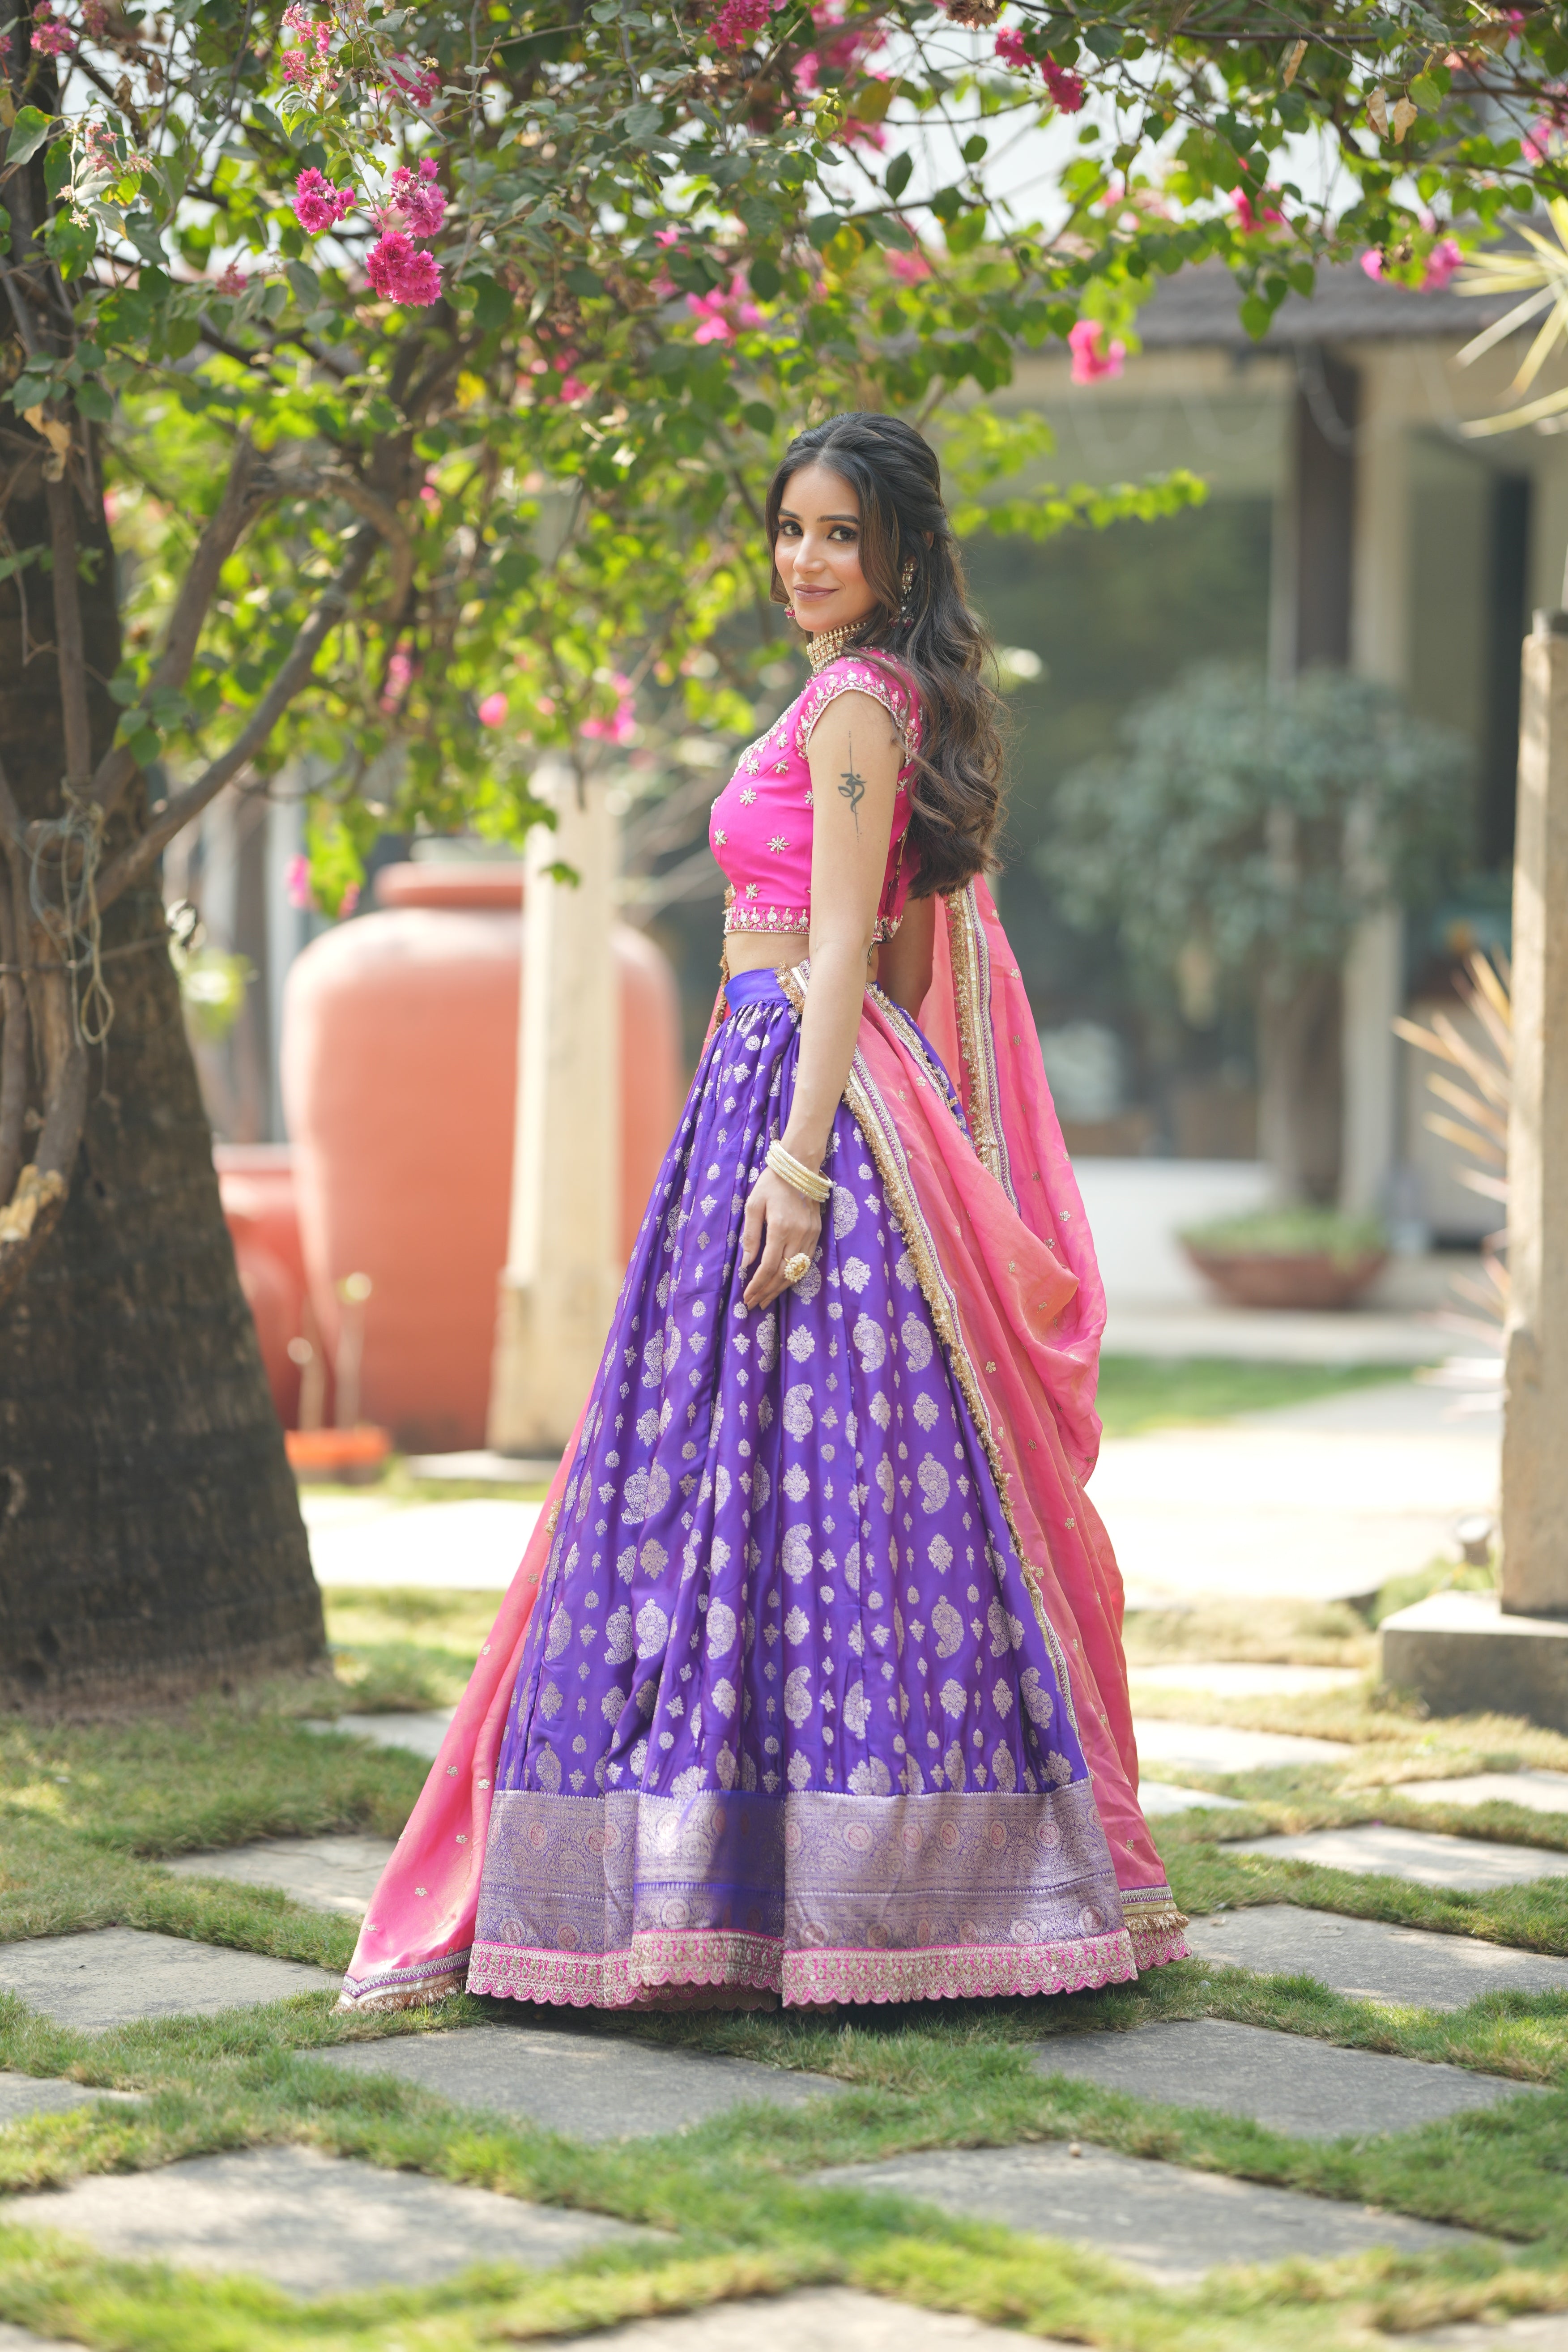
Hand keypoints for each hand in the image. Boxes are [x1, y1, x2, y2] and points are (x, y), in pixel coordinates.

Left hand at [741, 1166, 822, 1309]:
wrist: (799, 1169)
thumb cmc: (771, 1185)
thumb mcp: (753, 1206)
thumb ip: (750, 1236)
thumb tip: (746, 1264)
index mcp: (781, 1228)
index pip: (769, 1266)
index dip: (757, 1284)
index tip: (746, 1296)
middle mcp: (799, 1235)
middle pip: (783, 1274)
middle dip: (767, 1292)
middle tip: (753, 1304)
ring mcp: (811, 1236)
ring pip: (797, 1272)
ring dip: (780, 1288)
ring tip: (766, 1299)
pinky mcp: (817, 1234)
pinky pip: (806, 1263)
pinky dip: (793, 1276)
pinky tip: (782, 1284)